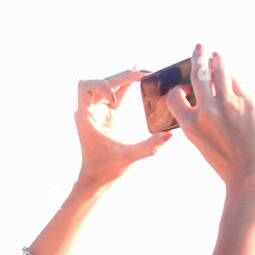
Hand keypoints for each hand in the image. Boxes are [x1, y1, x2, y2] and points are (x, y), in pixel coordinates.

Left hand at [75, 65, 173, 184]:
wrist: (96, 178)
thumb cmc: (106, 169)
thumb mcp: (128, 157)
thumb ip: (148, 147)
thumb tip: (169, 135)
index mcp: (87, 117)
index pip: (86, 87)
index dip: (101, 86)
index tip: (114, 99)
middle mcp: (90, 110)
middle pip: (103, 81)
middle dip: (123, 77)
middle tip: (145, 75)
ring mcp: (98, 111)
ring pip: (110, 85)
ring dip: (126, 79)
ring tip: (146, 75)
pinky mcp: (107, 114)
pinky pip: (117, 94)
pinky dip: (127, 85)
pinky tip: (141, 76)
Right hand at [165, 44, 254, 185]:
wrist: (252, 173)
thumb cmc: (228, 163)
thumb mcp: (204, 144)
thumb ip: (201, 122)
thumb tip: (206, 98)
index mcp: (190, 126)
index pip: (175, 98)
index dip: (178, 90)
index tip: (183, 86)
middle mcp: (206, 111)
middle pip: (199, 75)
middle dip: (197, 58)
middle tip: (199, 48)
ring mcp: (227, 103)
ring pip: (220, 71)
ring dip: (218, 60)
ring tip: (217, 55)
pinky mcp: (247, 101)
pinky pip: (237, 82)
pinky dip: (233, 77)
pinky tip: (232, 74)